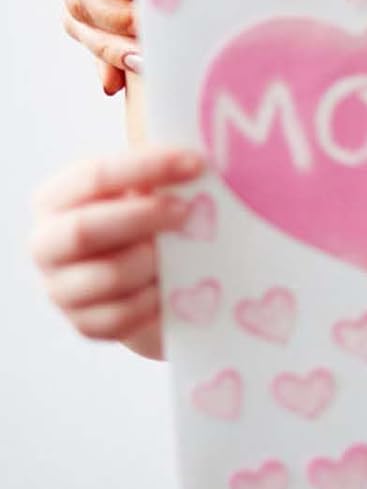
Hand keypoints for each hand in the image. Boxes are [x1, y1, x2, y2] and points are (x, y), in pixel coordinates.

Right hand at [30, 145, 205, 359]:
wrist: (143, 272)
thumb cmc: (147, 214)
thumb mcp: (149, 187)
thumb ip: (162, 175)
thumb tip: (198, 167)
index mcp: (57, 198)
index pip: (95, 177)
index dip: (147, 167)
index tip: (196, 164)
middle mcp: (47, 243)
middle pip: (85, 230)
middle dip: (145, 217)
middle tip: (188, 210)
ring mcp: (61, 289)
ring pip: (108, 276)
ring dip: (155, 261)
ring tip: (185, 250)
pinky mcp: (85, 324)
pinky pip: (122, 315)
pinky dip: (156, 299)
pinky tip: (175, 284)